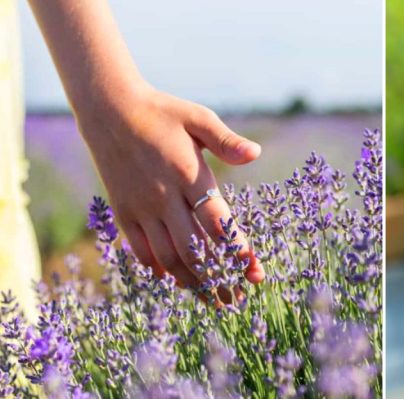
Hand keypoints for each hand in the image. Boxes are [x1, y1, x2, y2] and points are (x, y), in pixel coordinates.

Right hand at [76, 83, 265, 291]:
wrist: (109, 109)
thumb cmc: (163, 113)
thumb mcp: (197, 118)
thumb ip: (226, 141)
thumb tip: (255, 153)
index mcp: (186, 174)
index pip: (216, 222)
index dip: (236, 249)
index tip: (253, 271)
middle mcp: (163, 196)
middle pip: (193, 249)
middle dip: (218, 278)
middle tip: (237, 299)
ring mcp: (140, 207)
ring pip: (166, 256)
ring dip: (191, 281)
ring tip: (212, 299)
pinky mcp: (123, 211)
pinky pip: (140, 249)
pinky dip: (158, 269)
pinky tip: (175, 280)